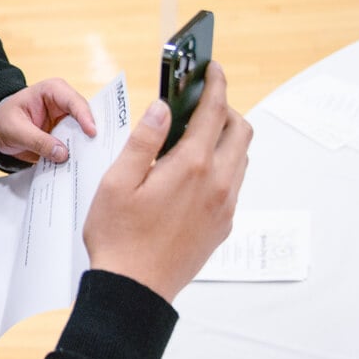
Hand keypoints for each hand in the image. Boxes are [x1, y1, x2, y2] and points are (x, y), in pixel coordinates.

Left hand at [0, 78, 96, 163]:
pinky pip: (77, 146)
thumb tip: (63, 154)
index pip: (73, 102)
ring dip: (87, 147)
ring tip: (94, 162)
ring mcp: (67, 120)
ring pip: (84, 134)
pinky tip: (83, 167)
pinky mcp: (66, 136)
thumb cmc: (3, 121)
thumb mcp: (15, 131)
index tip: (92, 133)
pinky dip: (79, 155)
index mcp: (52, 91)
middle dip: (92, 134)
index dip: (85, 117)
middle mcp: (64, 103)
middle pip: (86, 118)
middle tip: (100, 151)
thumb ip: (37, 141)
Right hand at [83, 61, 251, 302]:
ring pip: (242, 158)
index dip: (216, 84)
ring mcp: (225, 206)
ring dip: (227, 138)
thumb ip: (144, 140)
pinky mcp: (223, 225)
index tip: (212, 69)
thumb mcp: (117, 181)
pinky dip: (223, 164)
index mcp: (191, 167)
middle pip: (241, 131)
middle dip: (226, 108)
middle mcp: (218, 184)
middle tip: (201, 102)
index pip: (214, 112)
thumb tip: (162, 108)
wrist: (135, 289)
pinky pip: (235, 183)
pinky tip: (193, 173)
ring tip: (195, 136)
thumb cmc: (118, 236)